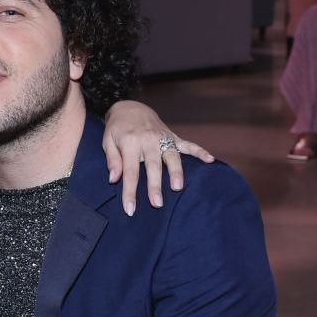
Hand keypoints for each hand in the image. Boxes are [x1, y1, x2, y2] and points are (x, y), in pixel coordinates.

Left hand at [103, 100, 213, 215]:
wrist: (130, 107)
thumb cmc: (117, 129)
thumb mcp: (107, 142)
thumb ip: (112, 160)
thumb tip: (113, 179)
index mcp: (130, 142)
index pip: (130, 171)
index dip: (130, 191)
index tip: (130, 209)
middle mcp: (148, 140)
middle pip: (153, 166)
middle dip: (155, 185)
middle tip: (157, 203)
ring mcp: (162, 137)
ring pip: (172, 156)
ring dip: (176, 172)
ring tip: (178, 188)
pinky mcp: (172, 136)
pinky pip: (187, 144)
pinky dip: (199, 151)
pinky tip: (210, 160)